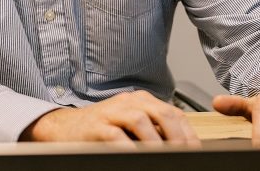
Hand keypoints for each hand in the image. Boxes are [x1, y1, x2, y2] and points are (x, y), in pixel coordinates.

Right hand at [20, 90, 199, 142]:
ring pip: (140, 121)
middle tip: (185, 155)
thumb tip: (180, 147)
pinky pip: (116, 137)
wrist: (63, 128)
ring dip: (156, 142)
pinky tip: (136, 159)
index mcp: (140, 100)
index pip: (173, 112)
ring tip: (165, 158)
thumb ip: (153, 130)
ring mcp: (111, 113)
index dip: (187, 133)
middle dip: (177, 136)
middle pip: (161, 112)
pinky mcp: (96, 128)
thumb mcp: (129, 125)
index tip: (196, 150)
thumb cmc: (100, 130)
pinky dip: (129, 148)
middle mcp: (128, 102)